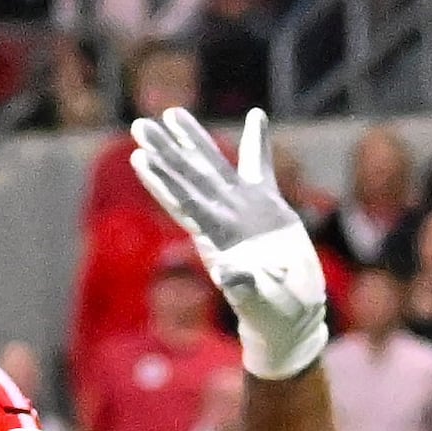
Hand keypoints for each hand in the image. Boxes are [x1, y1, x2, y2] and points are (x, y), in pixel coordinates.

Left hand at [130, 106, 328, 378]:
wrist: (291, 315)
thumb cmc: (273, 314)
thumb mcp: (259, 303)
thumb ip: (243, 286)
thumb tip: (227, 273)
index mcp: (219, 238)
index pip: (185, 203)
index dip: (163, 181)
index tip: (141, 158)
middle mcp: (225, 218)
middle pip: (190, 178)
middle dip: (165, 151)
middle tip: (140, 125)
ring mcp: (245, 210)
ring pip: (215, 167)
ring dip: (194, 140)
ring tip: (173, 114)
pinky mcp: (269, 208)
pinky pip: (261, 167)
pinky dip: (258, 142)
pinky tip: (256, 116)